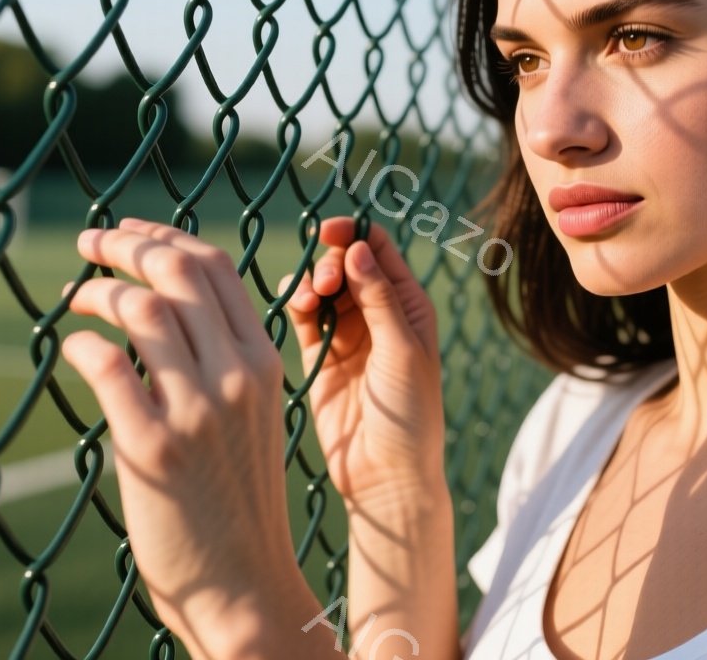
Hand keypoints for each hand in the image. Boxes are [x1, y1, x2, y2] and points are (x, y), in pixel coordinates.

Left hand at [62, 217, 300, 656]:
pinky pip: (109, 367)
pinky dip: (82, 344)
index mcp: (263, 361)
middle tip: (87, 244)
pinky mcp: (154, 447)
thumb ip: (218, 362)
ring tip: (74, 297)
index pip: (214, 267)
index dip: (163, 235)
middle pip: (177, 273)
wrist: (244, 583)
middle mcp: (237, 376)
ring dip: (98, 290)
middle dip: (123, 244)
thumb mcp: (246, 416)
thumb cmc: (235, 499)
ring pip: (144, 310)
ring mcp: (198, 411)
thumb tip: (159, 308)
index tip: (126, 229)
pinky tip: (71, 348)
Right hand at [278, 217, 445, 509]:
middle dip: (328, 260)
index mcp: (408, 305)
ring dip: (310, 282)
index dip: (353, 233)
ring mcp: (345, 334)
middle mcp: (376, 313)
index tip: (327, 231)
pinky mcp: (318, 356)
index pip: (377, 250)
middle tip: (323, 282)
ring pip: (319, 287)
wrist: (385, 475)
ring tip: (309, 298)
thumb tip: (356, 248)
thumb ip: (378, 299)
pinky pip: (303, 316)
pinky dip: (296, 304)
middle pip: (344, 263)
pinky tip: (297, 308)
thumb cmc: (410, 415)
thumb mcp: (402, 351)